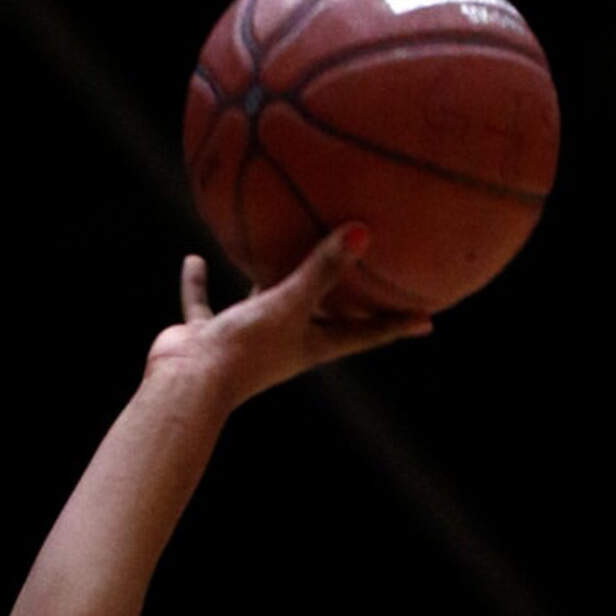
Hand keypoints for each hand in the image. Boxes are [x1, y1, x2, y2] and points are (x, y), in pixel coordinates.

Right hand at [146, 224, 431, 407]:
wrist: (188, 384)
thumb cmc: (246, 350)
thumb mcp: (288, 304)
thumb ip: (321, 269)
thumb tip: (363, 231)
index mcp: (313, 345)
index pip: (365, 334)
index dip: (396, 325)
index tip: (427, 319)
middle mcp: (285, 342)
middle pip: (322, 317)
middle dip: (341, 299)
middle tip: (363, 274)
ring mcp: (248, 339)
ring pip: (265, 303)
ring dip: (271, 281)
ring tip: (280, 251)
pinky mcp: (211, 335)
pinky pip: (206, 304)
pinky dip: (201, 284)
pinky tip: (195, 258)